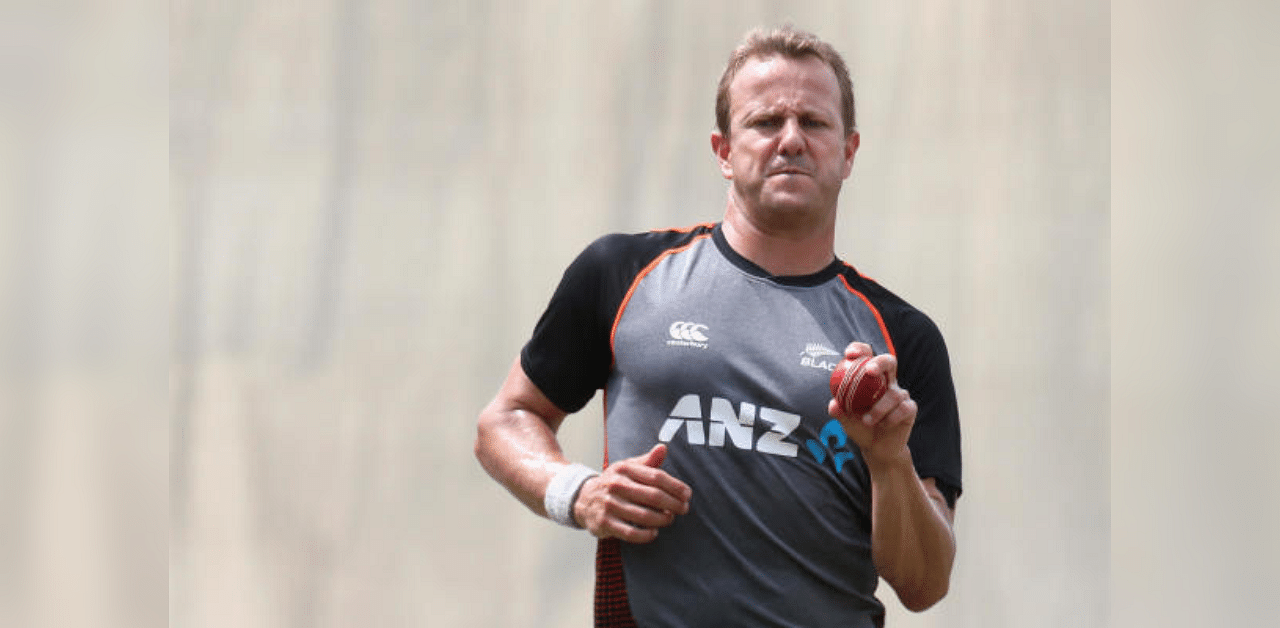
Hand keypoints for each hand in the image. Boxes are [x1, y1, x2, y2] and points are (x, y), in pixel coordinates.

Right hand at [573, 444, 691, 542]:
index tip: (687, 494)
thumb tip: (663, 448)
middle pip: (653, 496)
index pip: (656, 476)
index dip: (675, 486)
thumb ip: (647, 461)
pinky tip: (654, 532)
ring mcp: (609, 505)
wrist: (582, 498)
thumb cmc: (613, 483)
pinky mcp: (604, 523)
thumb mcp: (627, 467)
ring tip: (670, 519)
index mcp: (624, 469)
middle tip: (684, 509)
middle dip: (673, 504)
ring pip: (644, 516)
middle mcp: (616, 485)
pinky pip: (630, 533)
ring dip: (662, 520)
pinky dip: (646, 535)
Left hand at [827, 342, 917, 467]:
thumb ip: (839, 411)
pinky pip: (904, 408)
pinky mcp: (910, 408)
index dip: (860, 349)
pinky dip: (892, 417)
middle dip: (880, 362)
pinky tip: (884, 425)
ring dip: (879, 408)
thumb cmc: (859, 427)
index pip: (866, 355)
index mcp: (870, 378)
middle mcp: (887, 381)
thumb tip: (833, 404)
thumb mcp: (845, 419)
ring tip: (867, 421)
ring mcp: (900, 394)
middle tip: (869, 371)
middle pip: (889, 362)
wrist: (877, 448)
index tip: (849, 354)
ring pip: (894, 394)